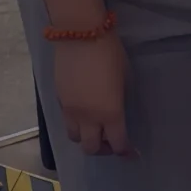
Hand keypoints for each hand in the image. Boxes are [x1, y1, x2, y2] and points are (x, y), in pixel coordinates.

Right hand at [53, 32, 131, 156]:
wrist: (79, 36)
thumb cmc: (110, 54)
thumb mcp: (124, 78)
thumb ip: (120, 100)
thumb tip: (117, 111)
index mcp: (110, 112)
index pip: (117, 143)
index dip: (125, 152)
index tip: (132, 154)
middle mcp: (88, 117)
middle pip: (91, 148)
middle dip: (103, 150)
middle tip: (111, 144)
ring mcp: (70, 110)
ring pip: (75, 138)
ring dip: (86, 138)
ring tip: (96, 130)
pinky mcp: (58, 100)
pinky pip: (66, 122)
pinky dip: (76, 125)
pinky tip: (84, 116)